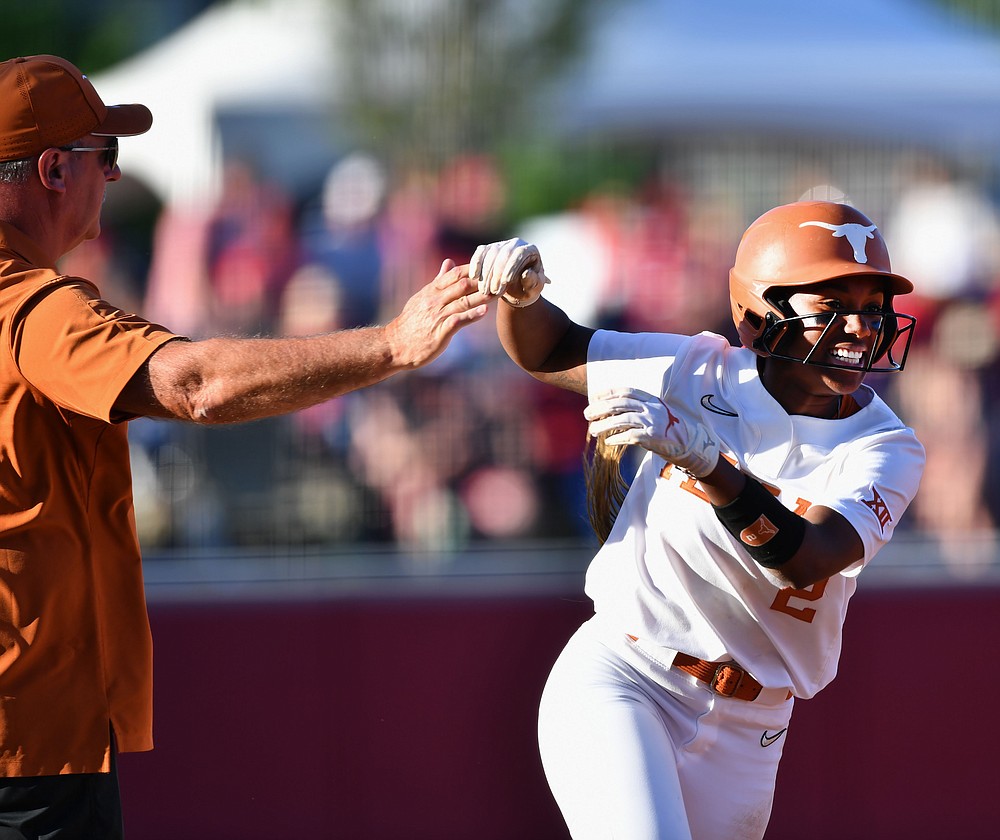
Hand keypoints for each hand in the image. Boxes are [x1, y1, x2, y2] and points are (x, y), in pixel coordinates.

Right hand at [385, 259, 490, 368]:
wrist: (395, 345)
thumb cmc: (411, 322)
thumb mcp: (423, 297)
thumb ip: (438, 281)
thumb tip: (449, 262)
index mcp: (432, 291)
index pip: (456, 274)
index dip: (474, 269)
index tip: (491, 266)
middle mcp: (435, 300)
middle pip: (462, 285)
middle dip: (482, 281)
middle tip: (501, 278)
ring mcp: (437, 316)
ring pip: (463, 301)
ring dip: (482, 296)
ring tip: (498, 292)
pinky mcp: (440, 332)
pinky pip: (458, 321)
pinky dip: (471, 315)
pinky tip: (484, 312)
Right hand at [469, 238, 549, 306]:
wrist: (517, 290)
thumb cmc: (528, 289)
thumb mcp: (534, 289)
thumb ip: (532, 281)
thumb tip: (526, 273)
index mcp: (530, 250)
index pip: (519, 253)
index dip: (511, 266)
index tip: (505, 282)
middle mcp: (516, 244)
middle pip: (504, 253)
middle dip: (497, 272)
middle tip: (493, 291)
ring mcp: (501, 245)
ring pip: (491, 253)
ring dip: (486, 273)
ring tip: (485, 291)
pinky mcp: (489, 249)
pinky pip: (480, 252)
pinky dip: (476, 264)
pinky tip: (474, 276)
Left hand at [585, 388, 720, 477]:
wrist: (690, 445)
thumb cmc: (667, 430)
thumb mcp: (654, 413)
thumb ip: (637, 409)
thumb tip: (610, 410)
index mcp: (651, 399)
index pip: (626, 391)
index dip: (608, 393)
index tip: (593, 397)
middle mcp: (652, 408)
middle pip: (621, 404)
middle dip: (601, 408)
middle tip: (587, 414)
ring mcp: (654, 422)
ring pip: (623, 419)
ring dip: (605, 425)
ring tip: (593, 430)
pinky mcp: (654, 437)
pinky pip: (631, 436)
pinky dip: (618, 438)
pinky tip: (609, 441)